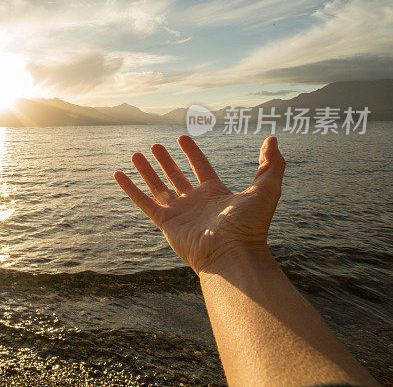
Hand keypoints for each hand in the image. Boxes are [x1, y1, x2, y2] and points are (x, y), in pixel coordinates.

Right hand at [114, 135, 284, 274]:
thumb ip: (271, 164)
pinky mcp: (165, 222)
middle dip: (166, 161)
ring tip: (136, 154)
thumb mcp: (267, 188)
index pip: (200, 167)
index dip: (192, 153)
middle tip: (156, 146)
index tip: (182, 138)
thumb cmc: (250, 225)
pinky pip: (144, 201)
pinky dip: (130, 188)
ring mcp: (179, 213)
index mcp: (216, 194)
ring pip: (158, 187)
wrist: (231, 254)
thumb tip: (273, 139)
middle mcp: (195, 203)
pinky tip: (119, 174)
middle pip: (177, 177)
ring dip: (147, 171)